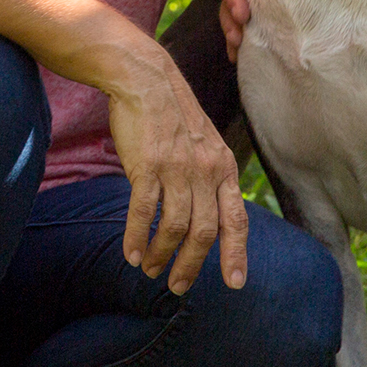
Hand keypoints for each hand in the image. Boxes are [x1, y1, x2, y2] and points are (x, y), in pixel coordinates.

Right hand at [109, 51, 249, 292]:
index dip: (236, 254)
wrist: (145, 79)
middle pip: (204, 232)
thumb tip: (208, 220)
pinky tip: (130, 253)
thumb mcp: (205, 146)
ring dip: (161, 254)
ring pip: (174, 227)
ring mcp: (176, 168)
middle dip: (191, 265)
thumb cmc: (172, 117)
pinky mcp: (147, 165)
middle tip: (178, 286)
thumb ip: (210, 179)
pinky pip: (143, 211)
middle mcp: (205, 170)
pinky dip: (136, 237)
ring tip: (150, 268)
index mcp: (224, 168)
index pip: (237, 219)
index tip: (235, 283)